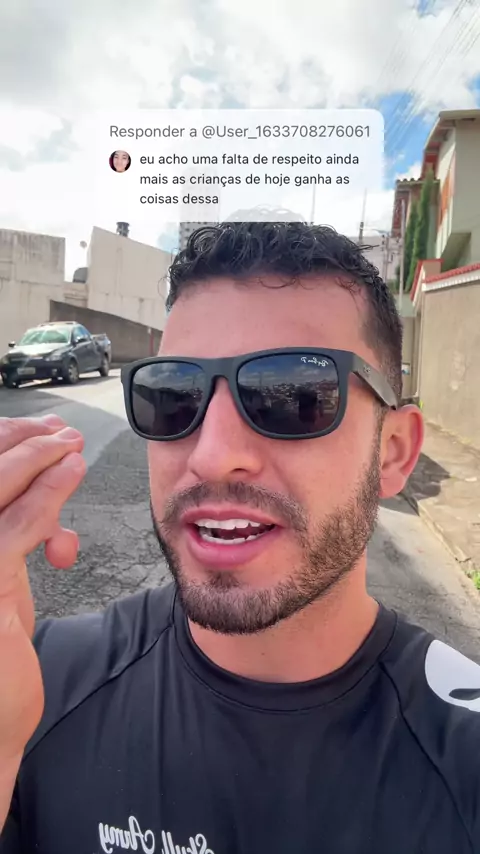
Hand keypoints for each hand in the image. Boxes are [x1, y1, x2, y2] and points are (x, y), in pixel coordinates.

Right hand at [0, 415, 85, 761]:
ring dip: (34, 459)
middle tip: (60, 433)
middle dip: (18, 442)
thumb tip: (53, 474)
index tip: (42, 431)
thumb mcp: (2, 576)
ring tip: (71, 446)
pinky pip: (12, 528)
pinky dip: (45, 496)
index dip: (2, 440)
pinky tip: (69, 474)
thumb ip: (16, 528)